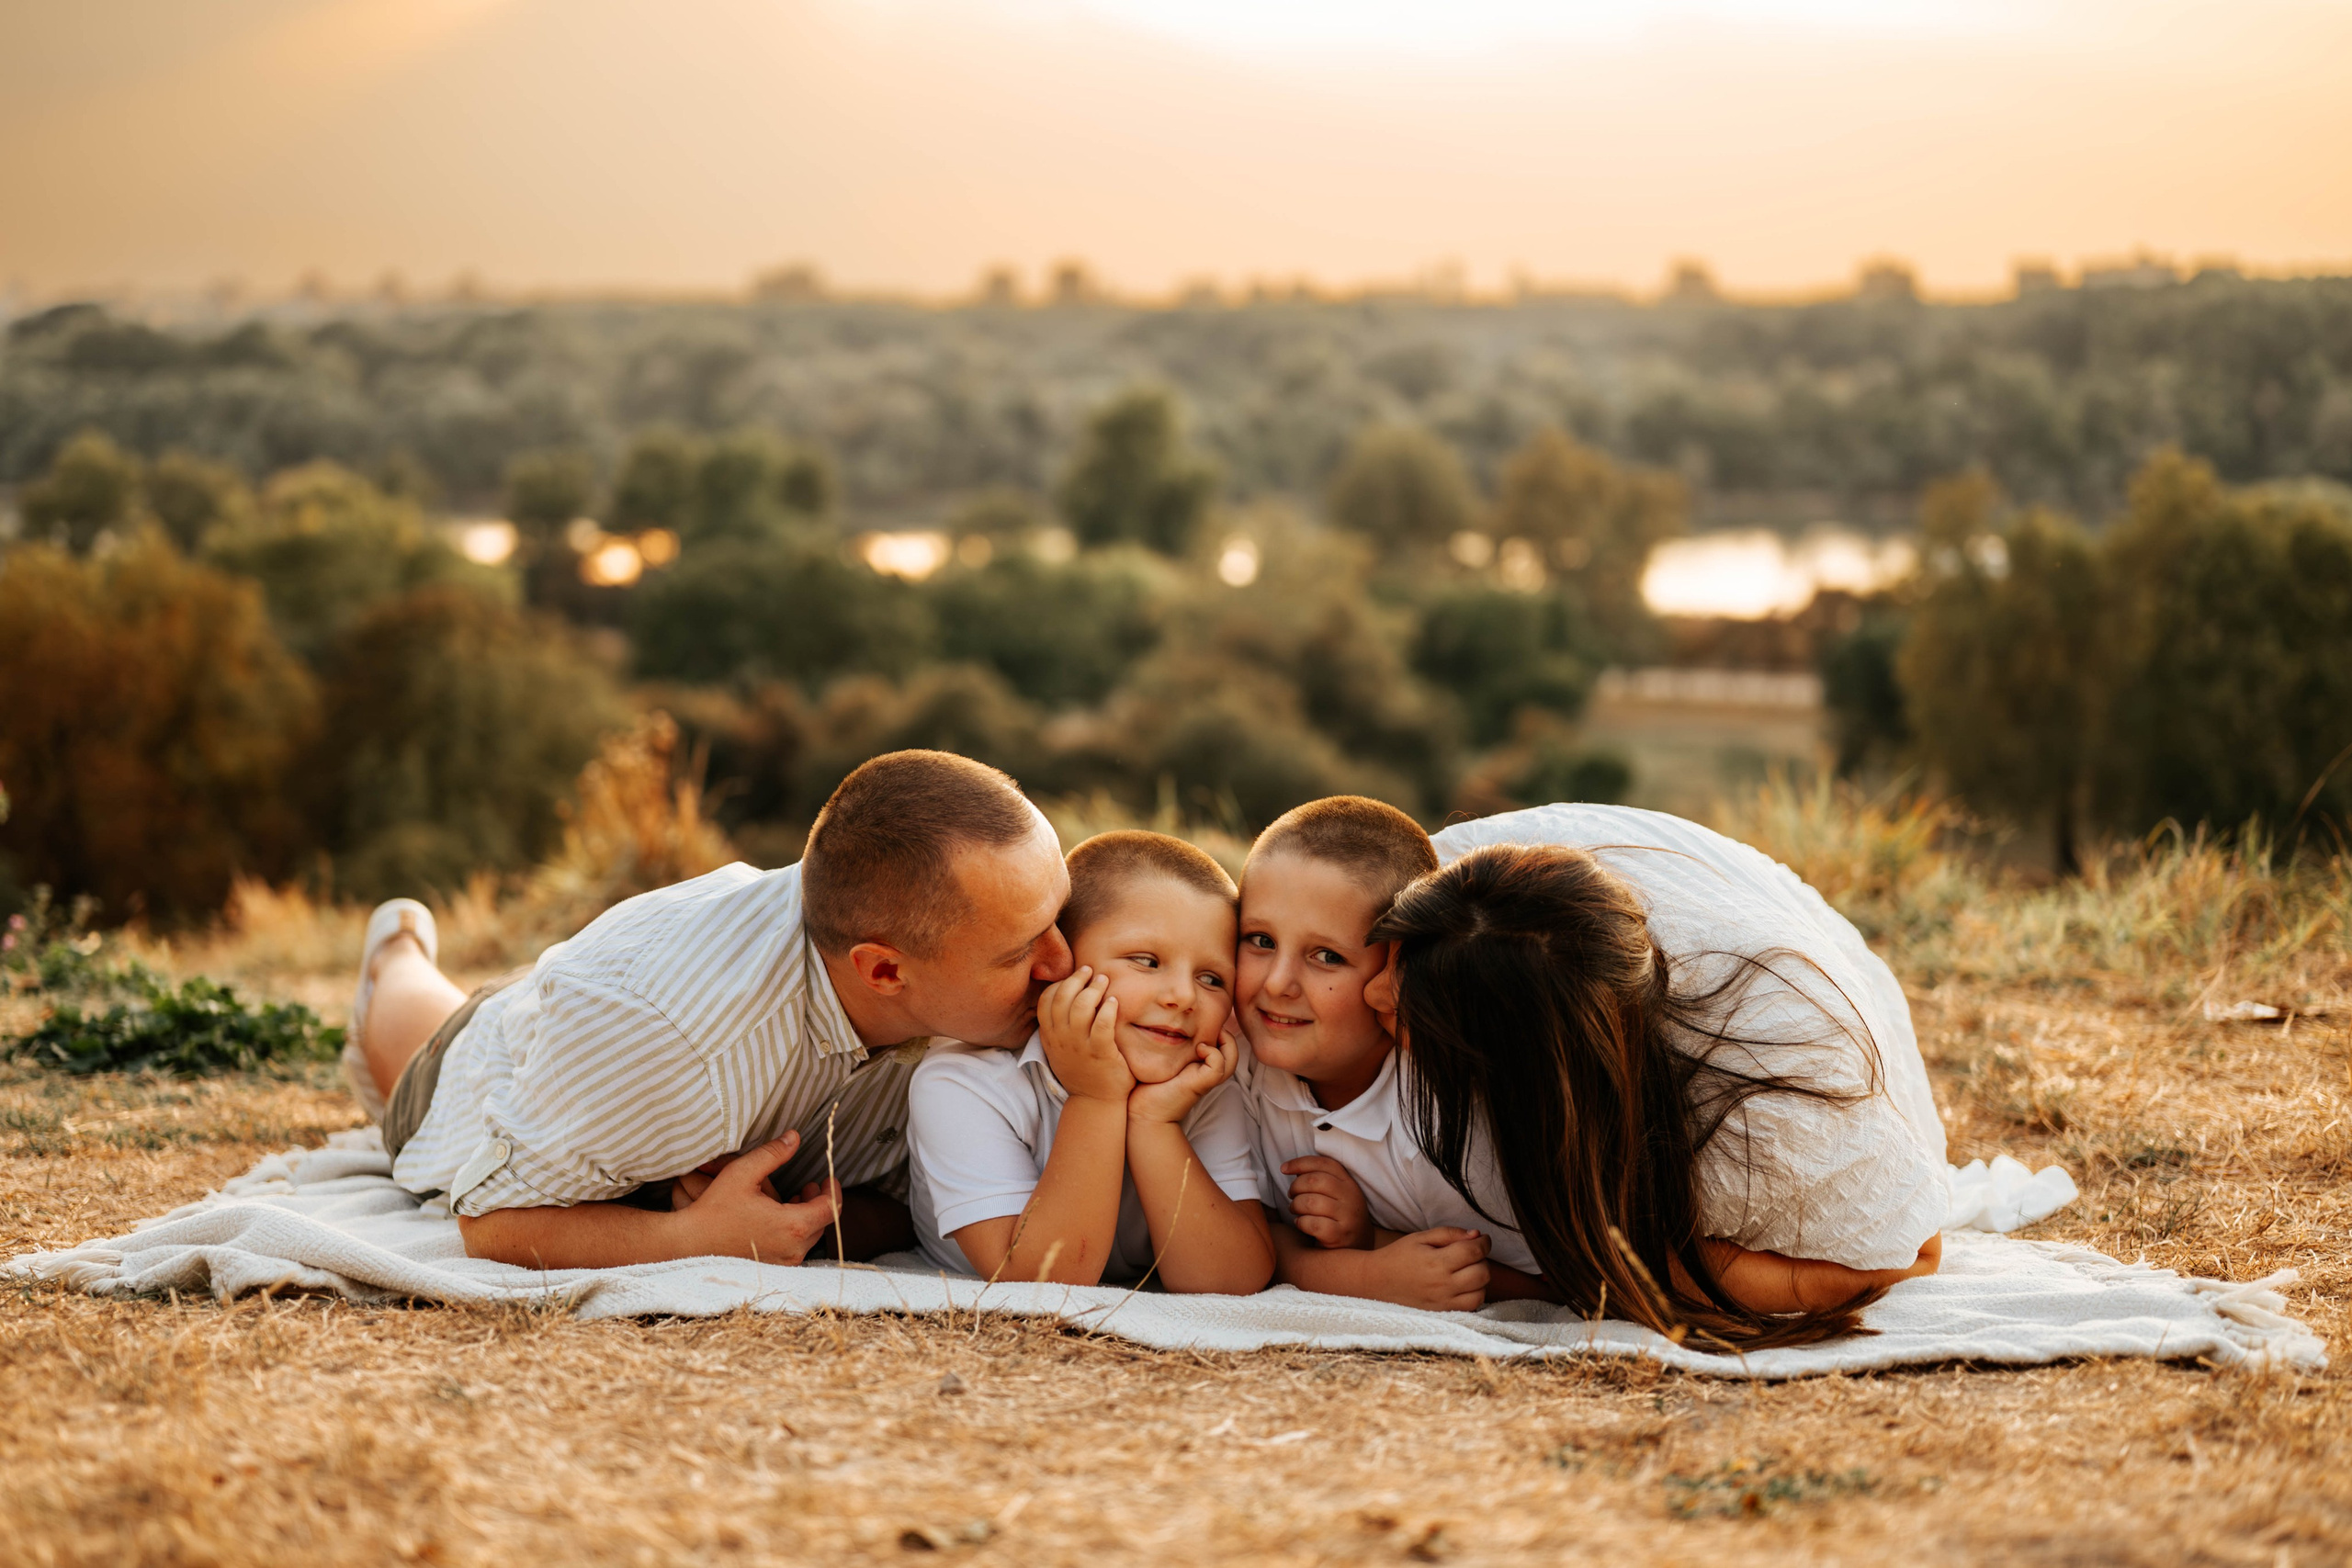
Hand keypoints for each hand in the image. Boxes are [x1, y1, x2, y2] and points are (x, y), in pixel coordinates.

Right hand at [667, 1130, 842, 1263]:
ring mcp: (782, 1263)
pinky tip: (779, 1218)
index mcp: (792, 1226)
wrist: (687, 1245)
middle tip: (809, 1186)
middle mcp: (793, 1250)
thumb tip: (794, 1137)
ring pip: (809, 1238)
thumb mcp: (743, 1173)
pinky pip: (794, 1249)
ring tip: (795, 1198)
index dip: (833, 1190)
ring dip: (807, 1217)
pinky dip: (794, 1232)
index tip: (828, 1178)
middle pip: (822, 1224)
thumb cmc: (713, 1210)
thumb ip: (773, 1154)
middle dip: (819, 1202)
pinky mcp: (771, 1269)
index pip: (831, 1209)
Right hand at [1038, 966, 1133, 1104]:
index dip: (1058, 984)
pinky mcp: (1100, 1053)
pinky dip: (1108, 1009)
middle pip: (1062, 998)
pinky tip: (1114, 1002)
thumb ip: (1061, 1027)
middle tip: (1090, 971)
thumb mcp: (1062, 1049)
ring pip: (1080, 1007)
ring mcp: (1079, 1047)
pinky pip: (1101, 1025)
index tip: (1073, 977)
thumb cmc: (1083, 1071)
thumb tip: (1068, 998)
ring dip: (1093, 989)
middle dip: (1076, 979)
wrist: (1095, 1102)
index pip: (1045, 1002)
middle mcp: (1062, 1040)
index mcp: (1051, 1037)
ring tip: (1104, 981)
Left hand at [1126, 1028, 1237, 1125]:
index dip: (1217, 1029)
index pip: (1221, 1044)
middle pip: (1231, 1051)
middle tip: (1210, 1023)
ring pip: (1231, 1057)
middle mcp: (1206, 1071)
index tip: (1200, 1019)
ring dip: (1226, 1041)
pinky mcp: (1202, 1084)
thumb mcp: (1158, 1057)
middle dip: (1226, 1033)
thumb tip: (1159, 1021)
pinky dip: (1213, 1053)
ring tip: (1209, 1032)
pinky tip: (1198, 1048)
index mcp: (1199, 1065)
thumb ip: (1165, 1043)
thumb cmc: (1146, 1084)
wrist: (1143, 1112)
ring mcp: (1206, 1078)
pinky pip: (1219, 1065)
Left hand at [1281, 1154, 1373, 1248]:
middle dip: (1296, 1186)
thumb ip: (1319, 1180)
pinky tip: (1300, 1223)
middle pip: (1315, 1180)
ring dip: (1295, 1205)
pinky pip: (1313, 1224)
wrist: (1358, 1247)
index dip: (1301, 1163)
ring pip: (1311, 1202)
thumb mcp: (1336, 1195)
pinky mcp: (1340, 1236)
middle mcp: (1351, 1198)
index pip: (1325, 1164)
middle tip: (1291, 1194)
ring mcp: (1347, 1217)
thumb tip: (1292, 1169)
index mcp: (1349, 1183)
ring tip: (1294, 1209)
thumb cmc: (1338, 1217)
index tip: (1284, 1168)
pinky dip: (1301, 1222)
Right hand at [1363, 1227, 1490, 1311]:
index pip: (1474, 1252)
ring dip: (1480, 1278)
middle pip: (1482, 1272)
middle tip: (1471, 1253)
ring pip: (1481, 1292)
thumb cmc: (1399, 1255)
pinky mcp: (1443, 1311)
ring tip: (1468, 1269)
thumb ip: (1450, 1234)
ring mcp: (1443, 1301)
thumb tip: (1476, 1235)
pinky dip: (1475, 1294)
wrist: (1378, 1281)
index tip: (1482, 1239)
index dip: (1484, 1242)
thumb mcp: (1421, 1237)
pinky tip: (1465, 1284)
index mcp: (1436, 1262)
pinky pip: (1472, 1306)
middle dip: (1482, 1259)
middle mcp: (1443, 1284)